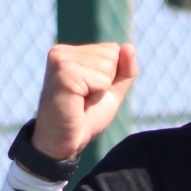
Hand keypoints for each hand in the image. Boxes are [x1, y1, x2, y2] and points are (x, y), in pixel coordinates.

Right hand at [33, 42, 138, 160]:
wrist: (63, 144)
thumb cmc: (84, 118)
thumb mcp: (110, 92)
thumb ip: (124, 70)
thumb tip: (129, 46)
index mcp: (70, 52)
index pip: (113, 50)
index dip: (109, 77)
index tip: (88, 93)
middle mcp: (62, 51)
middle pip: (112, 55)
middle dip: (105, 83)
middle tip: (84, 100)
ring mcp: (61, 60)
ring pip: (108, 65)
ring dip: (100, 91)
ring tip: (80, 101)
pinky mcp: (64, 72)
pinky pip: (101, 80)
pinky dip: (96, 96)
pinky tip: (77, 103)